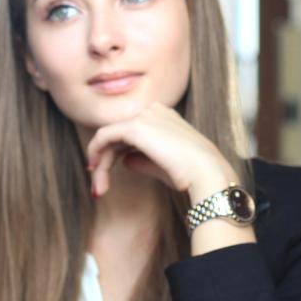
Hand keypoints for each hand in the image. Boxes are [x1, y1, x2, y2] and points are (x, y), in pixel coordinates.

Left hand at [85, 103, 235, 201]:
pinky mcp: (135, 126)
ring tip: (99, 189)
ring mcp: (144, 116)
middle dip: (104, 160)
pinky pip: (104, 136)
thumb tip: (124, 160)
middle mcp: (153, 111)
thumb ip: (142, 159)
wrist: (206, 173)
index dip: (114, 152)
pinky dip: (96, 152)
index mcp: (164, 116)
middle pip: (118, 134)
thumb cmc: (191, 174)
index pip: (130, 133)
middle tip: (98, 187)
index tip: (104, 175)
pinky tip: (94, 171)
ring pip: (109, 137)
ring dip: (100, 164)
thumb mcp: (162, 165)